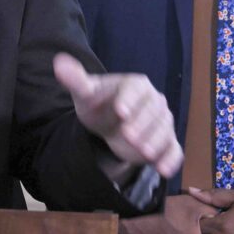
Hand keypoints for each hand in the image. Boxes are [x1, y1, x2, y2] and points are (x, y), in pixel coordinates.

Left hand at [53, 53, 182, 176]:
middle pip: (153, 111)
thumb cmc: (97, 103)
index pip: (135, 89)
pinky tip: (163, 170)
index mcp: (135, 84)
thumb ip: (75, 79)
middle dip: (142, 124)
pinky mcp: (167, 142)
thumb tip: (59, 63)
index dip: (129, 100)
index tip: (120, 111)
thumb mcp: (84, 92)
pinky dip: (170, 160)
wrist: (108, 122)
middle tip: (128, 136)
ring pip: (164, 130)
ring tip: (144, 153)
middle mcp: (154, 101)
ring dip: (155, 142)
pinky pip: (174, 150)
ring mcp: (162, 122)